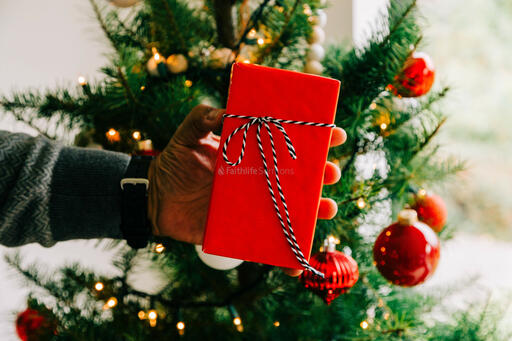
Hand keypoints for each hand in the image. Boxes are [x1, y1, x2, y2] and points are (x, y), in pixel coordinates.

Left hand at [148, 104, 346, 274]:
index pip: (288, 145)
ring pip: (292, 211)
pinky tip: (296, 264)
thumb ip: (203, 117)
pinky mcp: (242, 231)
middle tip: (330, 173)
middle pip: (299, 179)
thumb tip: (228, 113)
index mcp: (252, 155)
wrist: (155, 198)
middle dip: (321, 175)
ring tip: (327, 208)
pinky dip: (285, 258)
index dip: (314, 139)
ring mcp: (253, 207)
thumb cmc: (174, 163)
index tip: (334, 134)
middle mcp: (258, 180)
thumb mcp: (187, 134)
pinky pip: (268, 246)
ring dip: (314, 212)